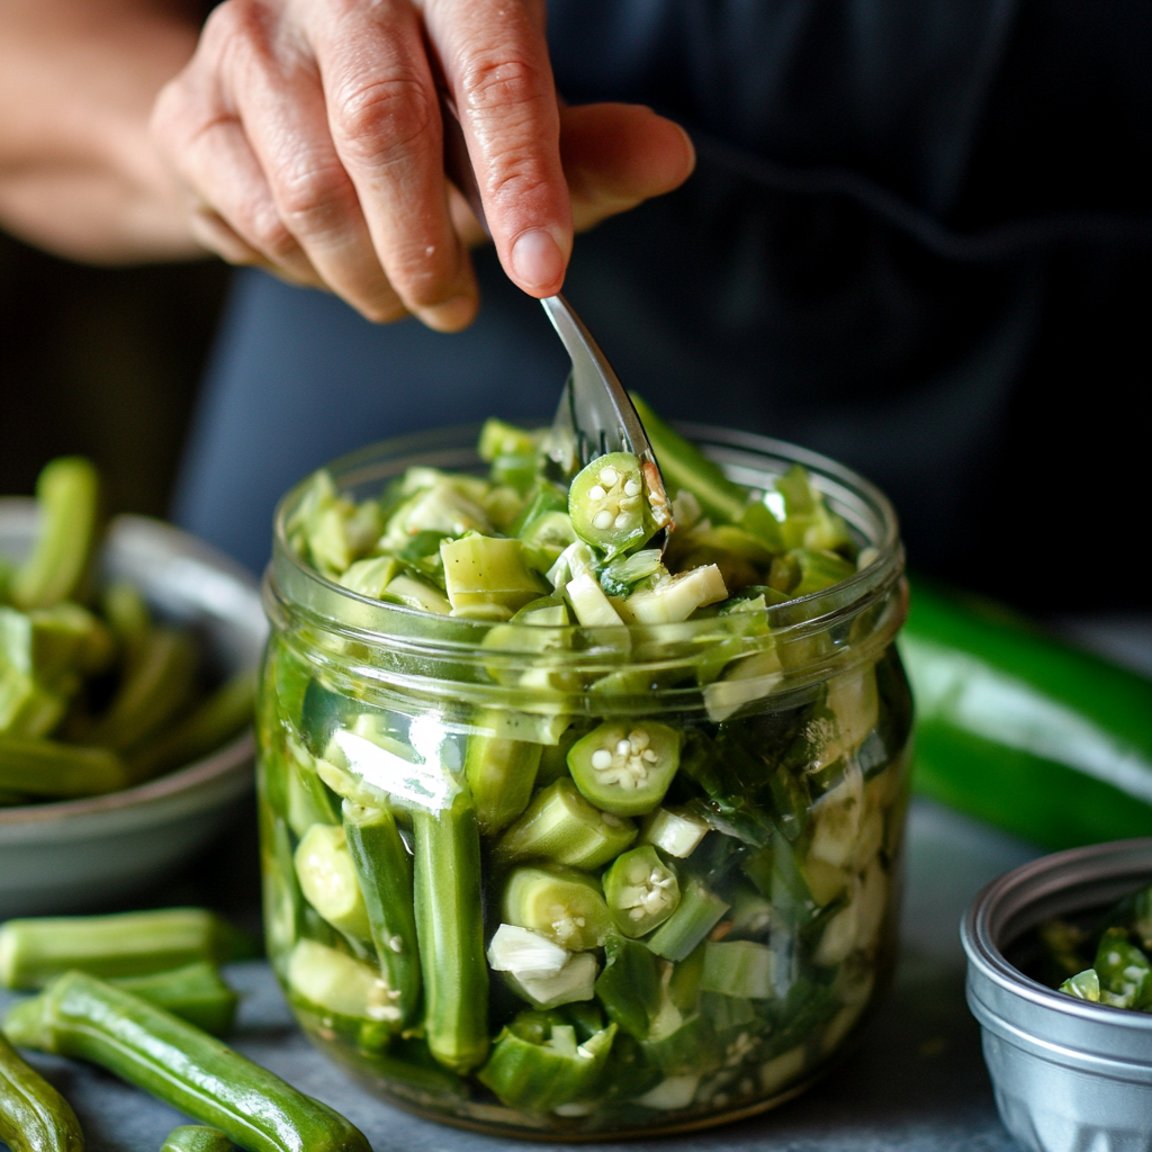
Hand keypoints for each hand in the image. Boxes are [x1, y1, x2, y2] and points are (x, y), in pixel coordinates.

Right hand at [151, 0, 694, 330]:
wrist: (278, 105)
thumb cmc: (421, 117)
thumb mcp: (512, 128)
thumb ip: (582, 151)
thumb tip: (670, 159)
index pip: (492, 70)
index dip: (521, 179)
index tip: (542, 272)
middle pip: (382, 129)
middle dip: (428, 251)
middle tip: (457, 308)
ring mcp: (248, 41)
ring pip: (311, 192)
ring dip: (370, 277)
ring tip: (403, 293)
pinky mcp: (191, 110)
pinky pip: (256, 223)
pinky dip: (308, 273)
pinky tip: (335, 263)